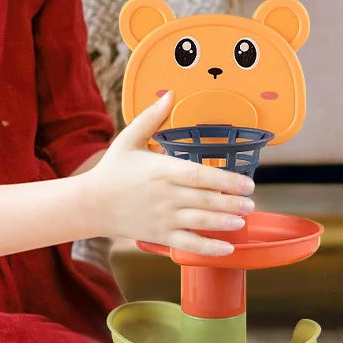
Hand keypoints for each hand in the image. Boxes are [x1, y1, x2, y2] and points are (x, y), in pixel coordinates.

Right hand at [80, 90, 255, 256]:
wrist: (91, 203)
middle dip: (233, 203)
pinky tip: (227, 249)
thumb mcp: (129, 138)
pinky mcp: (159, 236)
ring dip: (225, 222)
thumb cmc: (112, 169)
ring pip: (201, 222)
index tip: (247, 183)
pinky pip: (189, 244)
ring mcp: (163, 218)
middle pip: (206, 200)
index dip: (227, 180)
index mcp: (162, 170)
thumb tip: (170, 94)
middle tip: (251, 203)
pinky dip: (209, 249)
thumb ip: (152, 117)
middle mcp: (165, 195)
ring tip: (243, 220)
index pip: (200, 176)